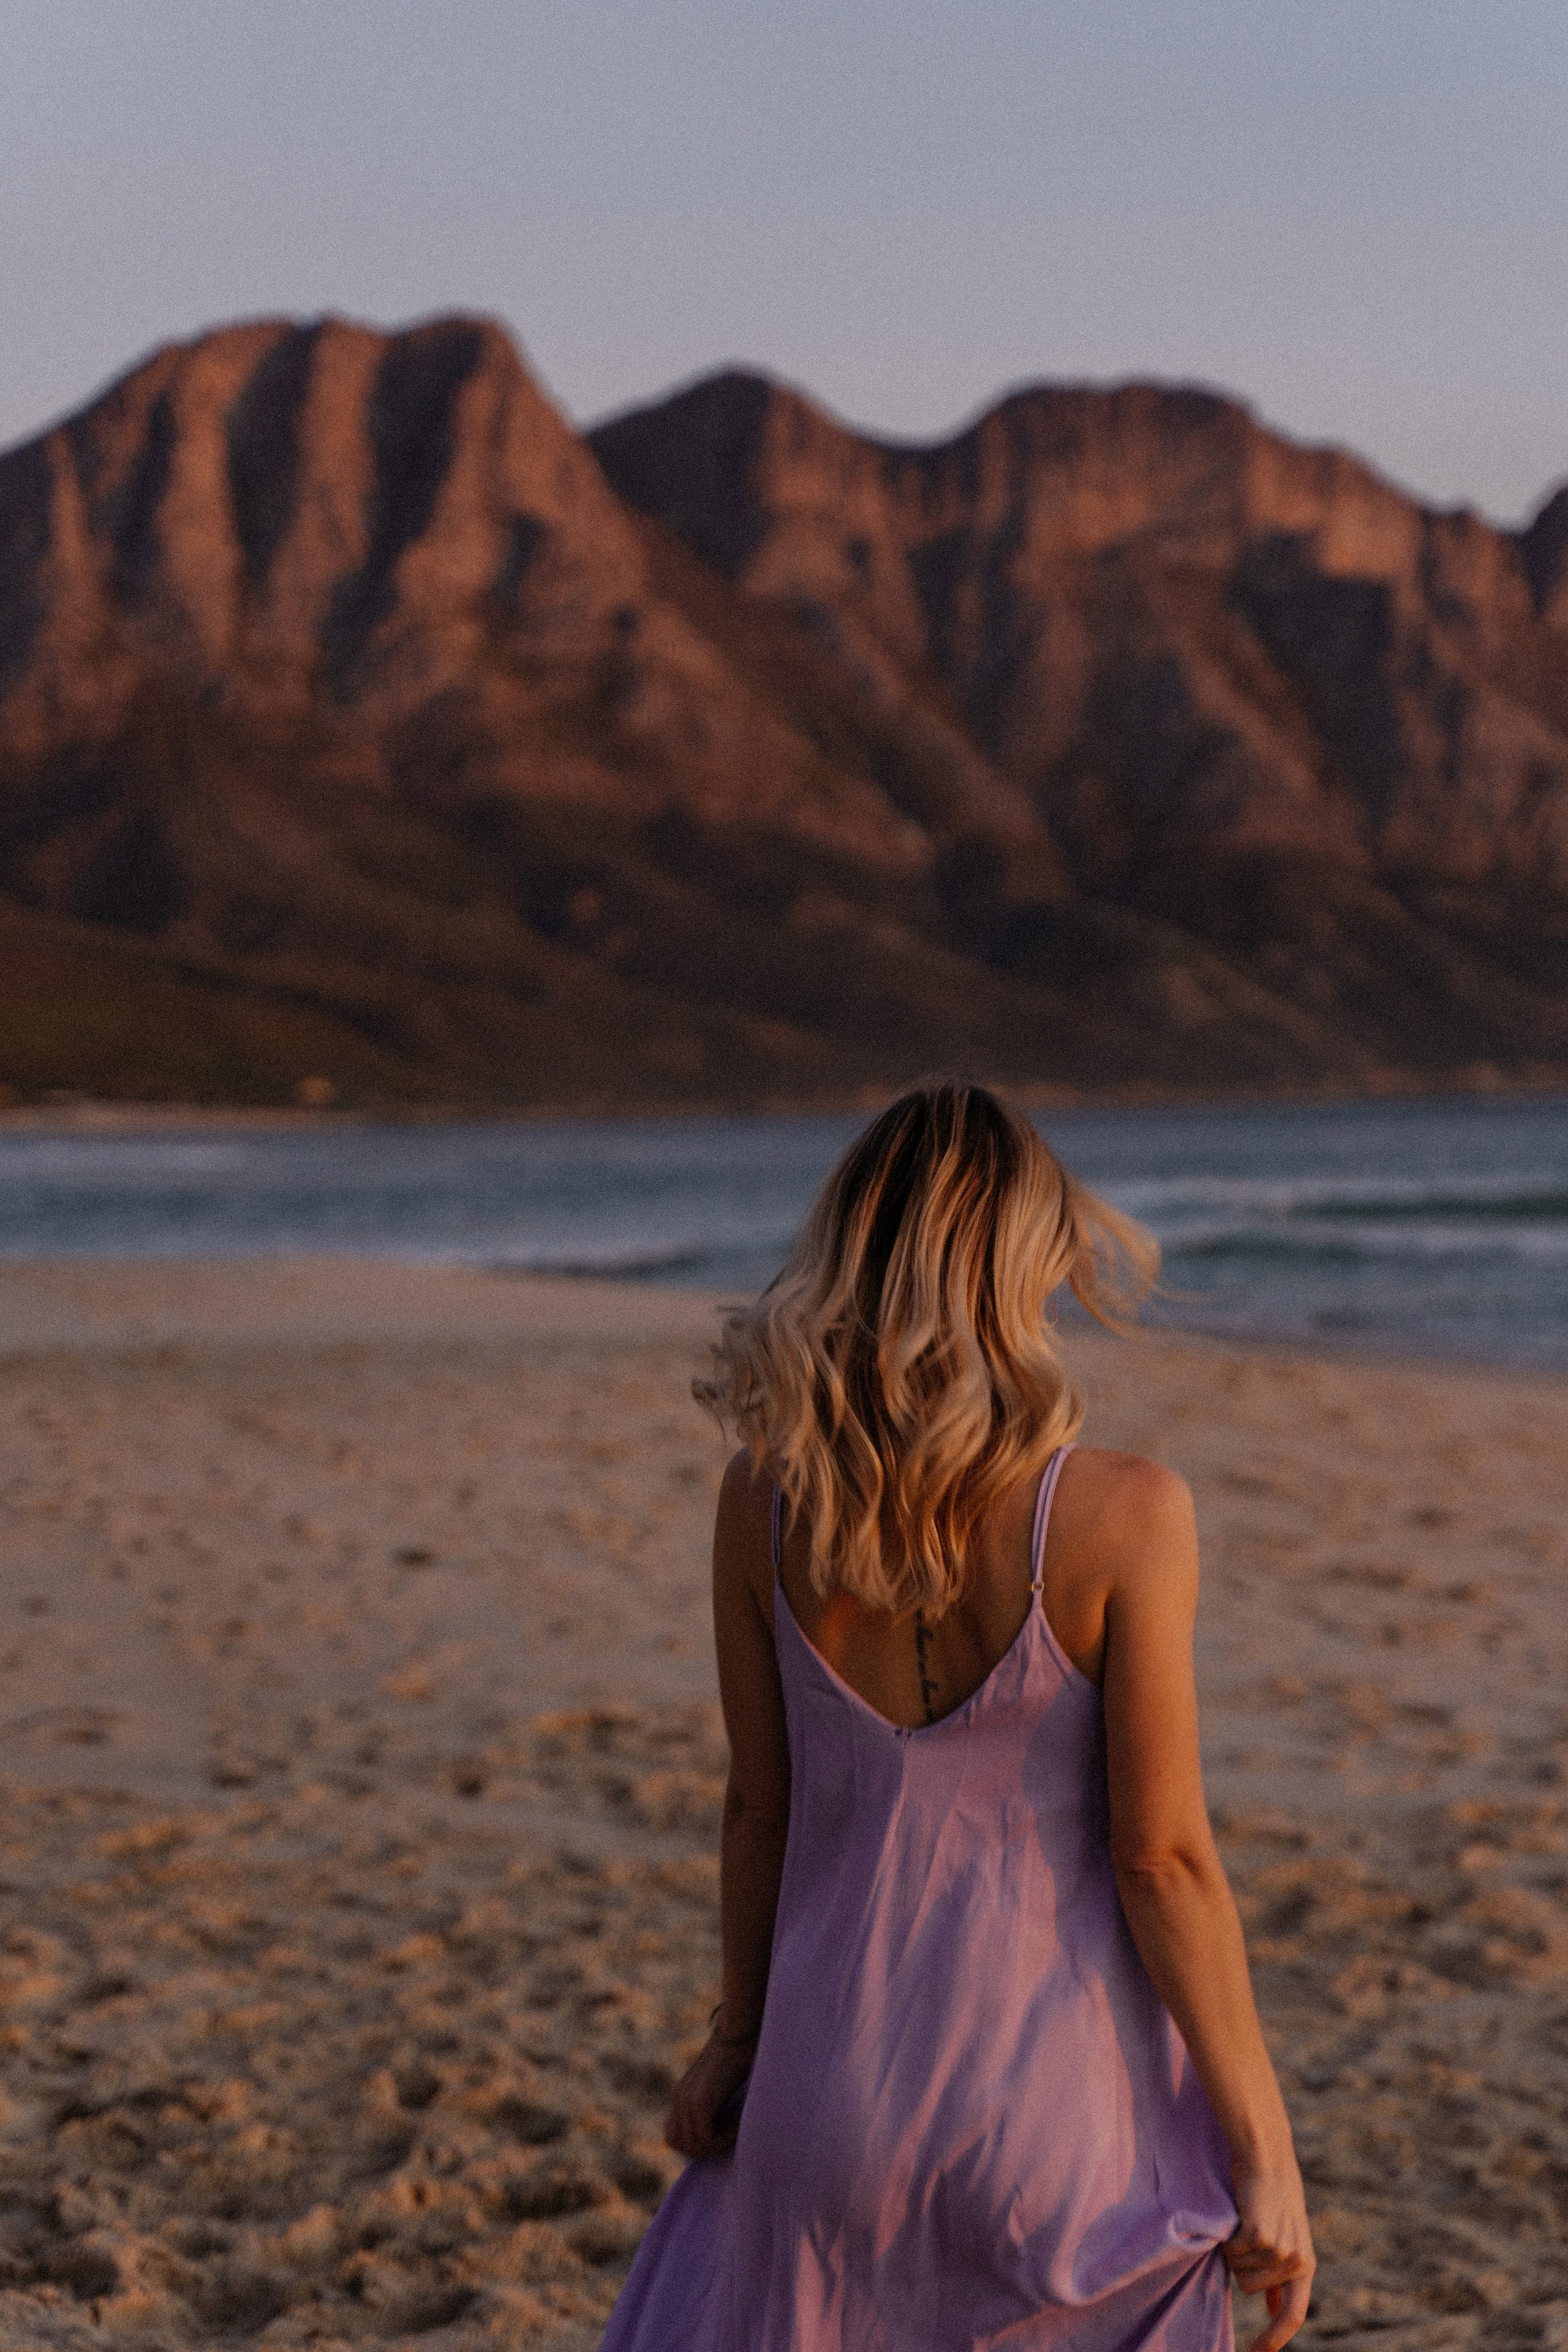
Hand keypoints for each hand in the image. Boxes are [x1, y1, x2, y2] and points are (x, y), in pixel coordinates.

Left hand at [663, 2032, 754, 2158]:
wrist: (739, 2026)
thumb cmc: (742, 2050)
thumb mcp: (724, 2082)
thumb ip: (718, 2101)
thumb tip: (728, 2125)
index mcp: (683, 2094)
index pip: (673, 2135)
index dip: (695, 2143)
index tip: (719, 2137)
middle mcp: (680, 2098)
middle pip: (677, 2144)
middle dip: (704, 2150)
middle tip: (727, 2138)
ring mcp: (687, 2100)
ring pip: (692, 2146)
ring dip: (715, 2147)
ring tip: (735, 2131)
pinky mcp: (700, 2101)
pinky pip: (706, 2138)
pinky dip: (724, 2139)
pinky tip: (739, 2125)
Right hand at [1224, 2155, 1314, 2351]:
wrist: (1267, 2158)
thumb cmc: (1271, 2199)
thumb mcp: (1286, 2239)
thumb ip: (1281, 2277)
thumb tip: (1274, 2310)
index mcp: (1305, 2266)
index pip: (1293, 2315)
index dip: (1275, 2338)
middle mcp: (1296, 2262)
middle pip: (1249, 2289)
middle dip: (1241, 2266)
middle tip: (1249, 2234)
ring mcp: (1279, 2250)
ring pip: (1238, 2271)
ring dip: (1234, 2250)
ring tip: (1247, 2222)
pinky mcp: (1261, 2236)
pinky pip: (1231, 2251)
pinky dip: (1228, 2236)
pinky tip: (1241, 2214)